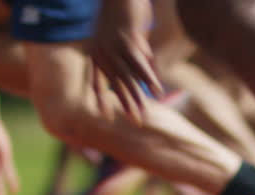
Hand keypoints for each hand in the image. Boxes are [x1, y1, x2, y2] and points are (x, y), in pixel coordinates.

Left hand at [90, 0, 162, 122]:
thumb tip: (148, 56)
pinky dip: (149, 78)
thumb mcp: (129, 29)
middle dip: (126, 104)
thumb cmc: (124, 6)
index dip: (102, 99)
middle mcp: (104, 53)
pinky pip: (140, 64)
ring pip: (128, 78)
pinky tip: (156, 91)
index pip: (97, 82)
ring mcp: (115, 47)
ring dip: (137, 97)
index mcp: (98, 52)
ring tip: (144, 114)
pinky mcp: (128, 39)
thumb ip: (137, 45)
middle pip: (117, 84)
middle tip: (135, 122)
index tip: (105, 116)